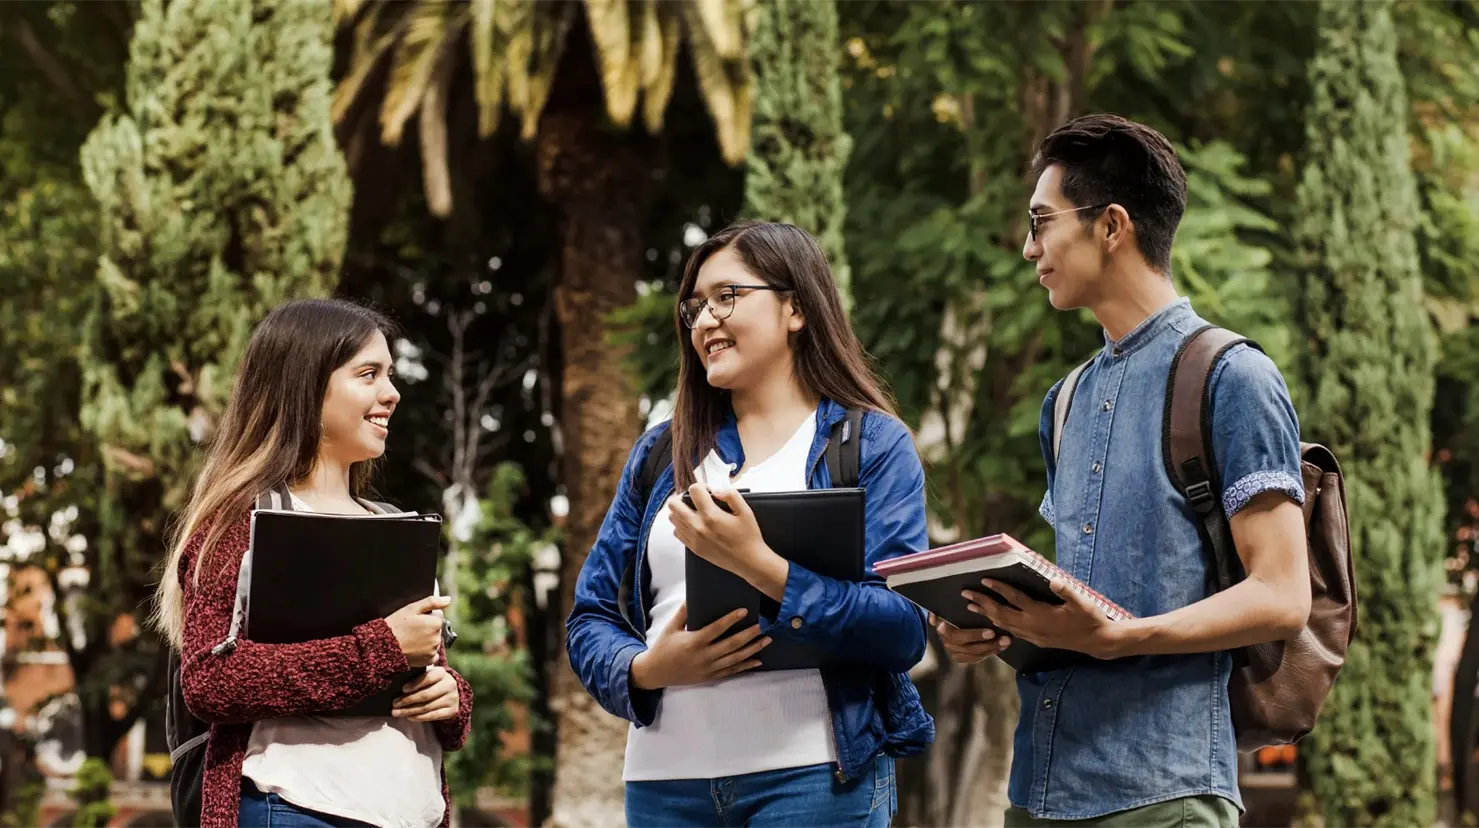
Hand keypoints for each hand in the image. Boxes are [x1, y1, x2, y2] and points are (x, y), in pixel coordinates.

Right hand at [385, 595, 450, 667]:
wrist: (383, 646)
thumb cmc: (396, 625)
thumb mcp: (412, 608)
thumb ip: (432, 602)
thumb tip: (448, 600)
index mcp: (436, 623)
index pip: (438, 616)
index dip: (426, 616)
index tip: (415, 620)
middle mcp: (437, 637)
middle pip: (436, 629)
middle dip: (427, 628)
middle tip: (411, 630)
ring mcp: (433, 650)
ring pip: (434, 641)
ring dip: (426, 639)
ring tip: (411, 639)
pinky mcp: (428, 660)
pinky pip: (432, 654)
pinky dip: (426, 652)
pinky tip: (414, 649)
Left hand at [393, 666, 459, 721]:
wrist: (450, 693)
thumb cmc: (432, 683)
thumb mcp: (427, 676)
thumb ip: (416, 678)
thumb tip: (397, 687)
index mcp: (442, 673)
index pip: (428, 678)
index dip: (415, 684)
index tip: (403, 689)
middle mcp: (450, 685)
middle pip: (426, 695)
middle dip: (408, 700)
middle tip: (394, 703)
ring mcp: (452, 698)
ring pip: (427, 707)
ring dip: (409, 711)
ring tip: (397, 712)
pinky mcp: (452, 711)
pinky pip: (432, 716)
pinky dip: (418, 717)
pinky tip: (408, 717)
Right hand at [630, 603, 770, 689]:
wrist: (656, 672)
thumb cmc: (663, 647)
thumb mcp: (670, 628)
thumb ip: (683, 613)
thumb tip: (693, 596)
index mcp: (694, 642)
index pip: (717, 629)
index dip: (731, 620)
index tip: (744, 611)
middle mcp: (704, 656)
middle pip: (731, 645)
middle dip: (749, 635)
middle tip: (763, 626)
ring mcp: (709, 668)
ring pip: (735, 659)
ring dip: (753, 649)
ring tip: (766, 640)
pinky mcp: (710, 676)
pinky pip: (732, 671)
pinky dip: (746, 666)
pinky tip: (758, 660)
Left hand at [668, 485, 786, 597]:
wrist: (749, 561)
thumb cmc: (748, 536)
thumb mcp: (746, 511)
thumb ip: (731, 495)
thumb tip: (716, 491)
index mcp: (711, 516)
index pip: (693, 491)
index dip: (701, 486)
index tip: (708, 492)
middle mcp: (698, 526)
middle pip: (674, 504)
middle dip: (684, 497)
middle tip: (696, 500)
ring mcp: (694, 538)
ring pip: (672, 518)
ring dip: (681, 511)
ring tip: (694, 511)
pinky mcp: (693, 548)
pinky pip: (677, 532)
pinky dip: (682, 525)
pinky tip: (694, 524)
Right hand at [931, 612, 1012, 664]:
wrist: (943, 622)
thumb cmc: (946, 613)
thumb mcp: (940, 610)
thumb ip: (935, 613)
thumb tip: (933, 619)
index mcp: (942, 631)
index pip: (957, 636)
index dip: (974, 635)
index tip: (990, 632)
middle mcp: (948, 644)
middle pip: (969, 647)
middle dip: (988, 642)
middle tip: (1003, 637)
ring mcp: (955, 652)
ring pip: (975, 654)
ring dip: (992, 648)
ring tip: (1006, 641)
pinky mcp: (961, 658)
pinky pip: (976, 659)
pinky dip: (989, 653)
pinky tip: (1000, 648)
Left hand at [965, 578, 1119, 659]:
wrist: (1097, 641)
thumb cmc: (1090, 618)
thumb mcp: (1082, 602)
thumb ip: (1066, 591)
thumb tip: (1053, 580)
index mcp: (1041, 615)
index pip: (1015, 599)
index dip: (999, 589)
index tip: (984, 580)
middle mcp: (1033, 626)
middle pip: (1001, 614)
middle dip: (982, 603)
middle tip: (965, 593)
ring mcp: (1033, 635)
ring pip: (1004, 625)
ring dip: (986, 615)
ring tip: (971, 607)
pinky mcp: (1036, 640)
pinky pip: (1011, 632)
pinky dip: (998, 625)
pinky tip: (992, 621)